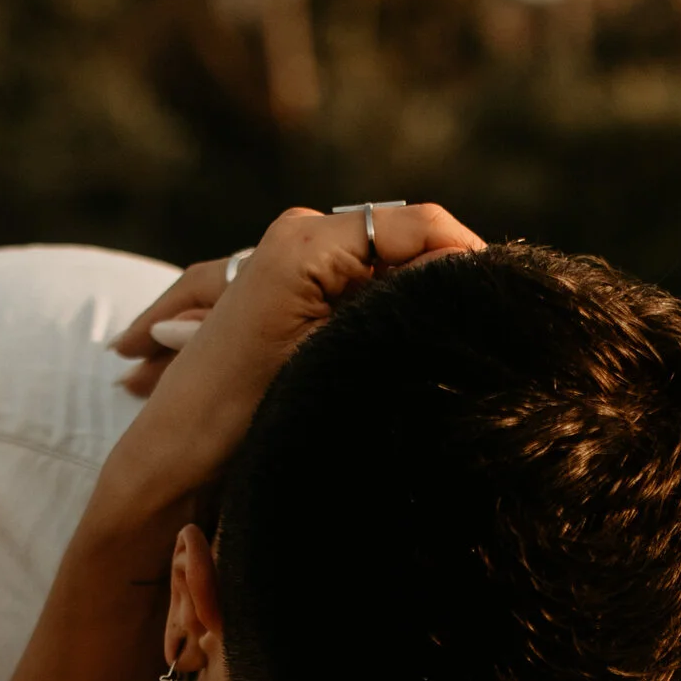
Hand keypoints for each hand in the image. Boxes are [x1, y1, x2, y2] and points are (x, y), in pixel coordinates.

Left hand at [101, 202, 481, 500]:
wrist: (175, 455)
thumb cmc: (246, 414)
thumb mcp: (335, 358)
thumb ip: (399, 303)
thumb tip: (468, 266)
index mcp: (309, 241)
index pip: (420, 225)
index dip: (472, 257)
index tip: (506, 298)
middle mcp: (298, 231)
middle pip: (403, 240)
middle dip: (445, 278)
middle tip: (490, 326)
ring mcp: (289, 254)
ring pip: (382, 263)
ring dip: (416, 296)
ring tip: (460, 335)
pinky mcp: (286, 284)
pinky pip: (355, 283)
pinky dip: (383, 308)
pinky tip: (414, 342)